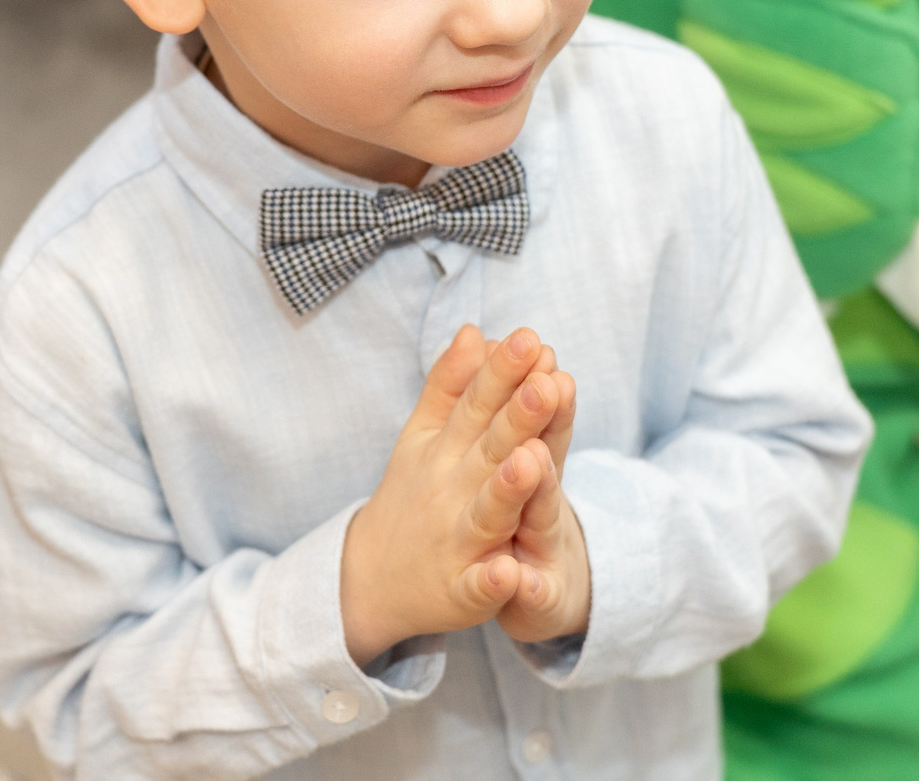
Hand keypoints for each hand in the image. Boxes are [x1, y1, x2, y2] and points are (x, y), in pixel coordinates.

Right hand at [339, 325, 558, 664]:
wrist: (372, 577)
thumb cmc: (413, 495)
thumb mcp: (423, 435)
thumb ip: (451, 384)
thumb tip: (475, 329)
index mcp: (446, 448)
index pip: (479, 403)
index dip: (504, 373)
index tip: (531, 339)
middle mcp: (450, 488)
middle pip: (490, 448)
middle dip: (518, 416)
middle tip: (546, 381)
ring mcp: (456, 539)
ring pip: (487, 511)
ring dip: (508, 488)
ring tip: (530, 461)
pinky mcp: (461, 590)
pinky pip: (479, 586)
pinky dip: (493, 581)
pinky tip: (510, 573)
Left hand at [495, 364, 588, 644]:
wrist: (539, 597)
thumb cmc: (513, 516)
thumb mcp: (513, 461)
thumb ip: (499, 404)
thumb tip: (474, 336)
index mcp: (529, 468)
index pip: (534, 421)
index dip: (536, 389)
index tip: (541, 353)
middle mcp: (540, 503)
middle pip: (537, 457)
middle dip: (539, 422)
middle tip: (546, 383)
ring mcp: (539, 551)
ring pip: (538, 518)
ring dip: (535, 490)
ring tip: (532, 461)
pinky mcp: (533, 599)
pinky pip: (528, 594)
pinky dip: (519, 586)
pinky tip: (510, 576)